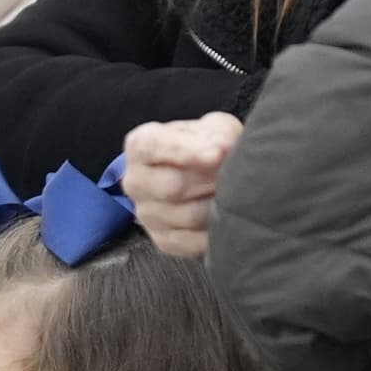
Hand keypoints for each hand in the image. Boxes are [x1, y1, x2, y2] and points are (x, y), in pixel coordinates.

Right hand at [116, 112, 242, 259]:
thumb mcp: (213, 129)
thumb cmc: (206, 148)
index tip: (218, 153)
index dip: (187, 151)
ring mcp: (146, 214)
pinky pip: (194, 241)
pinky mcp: (163, 240)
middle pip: (174, 185)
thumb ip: (217, 135)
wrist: (204, 176)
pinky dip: (216, 230)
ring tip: (232, 192)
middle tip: (235, 173)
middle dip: (211, 179)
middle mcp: (135, 182)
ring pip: (190, 215)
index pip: (153, 147)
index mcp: (140, 146)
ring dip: (219, 204)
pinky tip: (226, 215)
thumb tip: (223, 151)